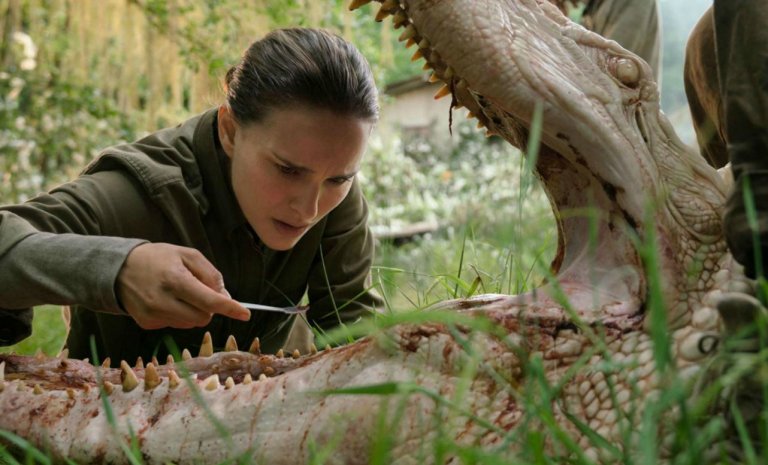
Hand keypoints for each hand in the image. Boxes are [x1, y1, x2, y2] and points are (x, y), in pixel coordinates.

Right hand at [116, 243, 249, 328]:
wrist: (118, 268)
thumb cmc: (158, 258)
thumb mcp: (187, 254)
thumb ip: (210, 274)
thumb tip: (224, 296)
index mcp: (174, 279)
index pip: (209, 300)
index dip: (230, 308)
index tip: (245, 314)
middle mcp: (162, 300)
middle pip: (203, 317)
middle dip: (210, 307)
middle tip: (201, 291)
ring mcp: (153, 314)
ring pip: (191, 323)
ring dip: (195, 311)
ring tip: (180, 293)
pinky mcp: (147, 323)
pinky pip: (176, 325)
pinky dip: (179, 315)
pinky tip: (167, 300)